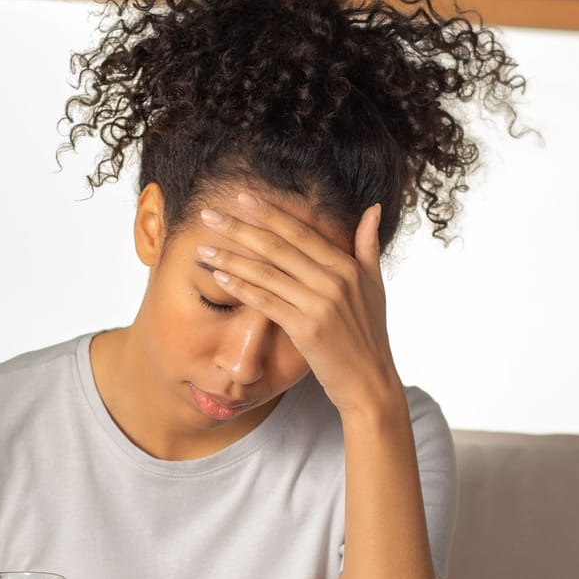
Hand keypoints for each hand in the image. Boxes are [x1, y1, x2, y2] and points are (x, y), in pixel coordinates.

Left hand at [194, 188, 403, 418]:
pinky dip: (241, 288)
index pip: (301, 232)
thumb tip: (372, 208)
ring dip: (231, 258)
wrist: (370, 380)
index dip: (269, 213)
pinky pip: (266, 302)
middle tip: (209, 214)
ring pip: (267, 273)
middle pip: (278, 247)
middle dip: (239, 228)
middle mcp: (334, 281)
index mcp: (347, 267)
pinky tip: (220, 277)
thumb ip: (368, 245)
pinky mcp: (305, 329)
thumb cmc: (369, 333)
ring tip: (204, 248)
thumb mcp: (374, 284)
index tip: (241, 198)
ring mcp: (319, 305)